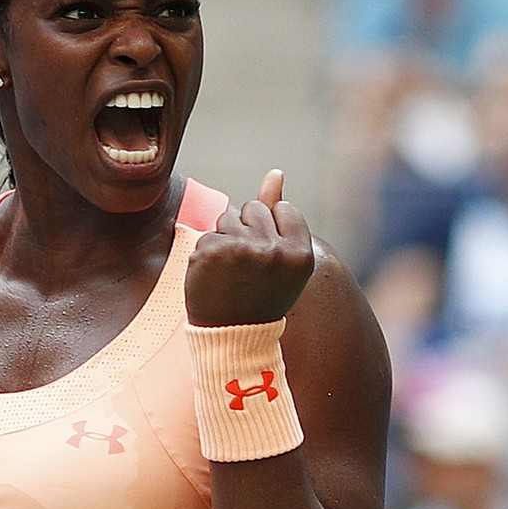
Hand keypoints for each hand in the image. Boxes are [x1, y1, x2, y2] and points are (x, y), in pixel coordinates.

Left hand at [186, 169, 314, 326]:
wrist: (232, 336)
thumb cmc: (260, 295)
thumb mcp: (282, 258)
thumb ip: (279, 213)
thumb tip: (276, 172)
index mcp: (300, 254)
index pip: (282, 209)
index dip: (271, 229)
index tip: (267, 260)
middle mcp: (275, 251)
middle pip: (253, 208)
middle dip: (247, 230)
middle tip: (248, 267)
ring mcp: (243, 250)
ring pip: (228, 216)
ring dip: (226, 238)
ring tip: (231, 271)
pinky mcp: (213, 252)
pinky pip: (208, 234)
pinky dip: (207, 253)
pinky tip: (214, 276)